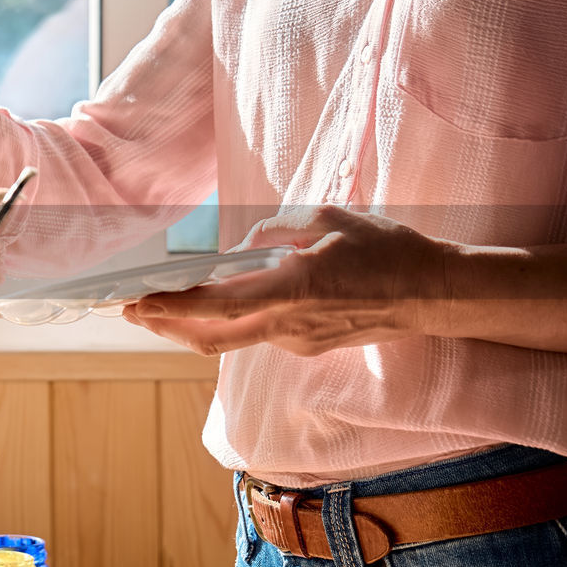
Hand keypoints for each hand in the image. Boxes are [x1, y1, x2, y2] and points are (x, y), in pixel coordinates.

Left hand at [122, 206, 452, 356]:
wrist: (435, 294)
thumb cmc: (387, 250)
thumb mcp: (327, 219)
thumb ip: (277, 229)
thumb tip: (244, 243)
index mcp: (291, 290)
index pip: (214, 305)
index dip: (169, 307)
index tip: (136, 301)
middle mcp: (288, 325)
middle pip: (210, 336)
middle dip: (165, 324)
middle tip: (132, 311)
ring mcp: (297, 342)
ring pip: (233, 337)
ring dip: (197, 323)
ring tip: (166, 305)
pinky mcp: (307, 347)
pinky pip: (261, 331)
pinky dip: (234, 318)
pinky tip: (226, 299)